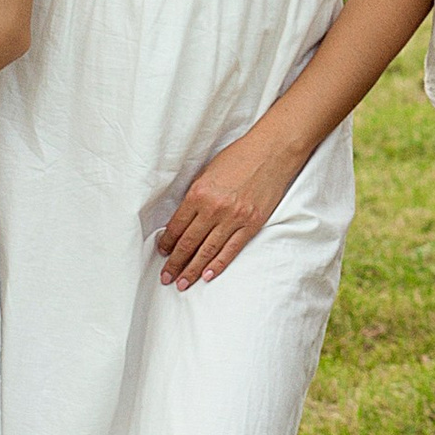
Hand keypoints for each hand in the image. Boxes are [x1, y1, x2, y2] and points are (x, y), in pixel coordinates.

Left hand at [158, 121, 304, 285]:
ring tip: (182, 283)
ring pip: (208, 250)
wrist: (272, 151)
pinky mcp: (252, 223)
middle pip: (189, 242)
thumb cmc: (240, 156)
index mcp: (199, 193)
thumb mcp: (208, 171)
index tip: (162, 253)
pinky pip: (232, 249)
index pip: (177, 226)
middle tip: (165, 277)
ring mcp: (234, 218)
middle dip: (175, 263)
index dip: (167, 243)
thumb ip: (196, 195)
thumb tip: (184, 219)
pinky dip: (218, 264)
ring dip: (192, 269)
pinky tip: (207, 276)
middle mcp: (214, 208)